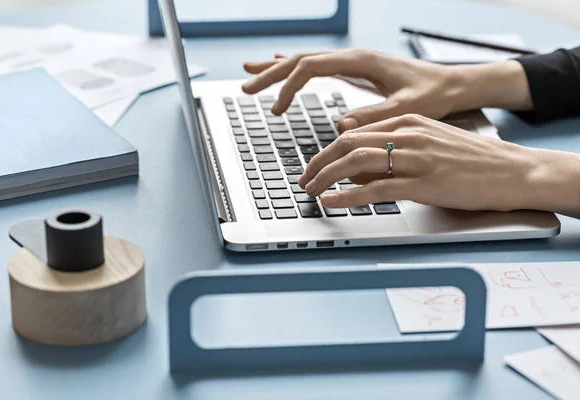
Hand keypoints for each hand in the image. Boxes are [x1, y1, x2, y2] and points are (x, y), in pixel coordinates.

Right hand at [242, 50, 532, 130]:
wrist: (452, 85)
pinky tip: (283, 66)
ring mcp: (353, 62)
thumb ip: (374, 116)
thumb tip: (341, 126)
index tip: (276, 108)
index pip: (311, 66)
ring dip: (277, 67)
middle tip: (246, 87)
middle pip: (301, 58)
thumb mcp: (407, 110)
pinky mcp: (355, 70)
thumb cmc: (433, 95)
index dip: (288, 85)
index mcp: (361, 62)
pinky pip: (318, 65)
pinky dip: (296, 67)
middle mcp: (353, 57)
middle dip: (271, 73)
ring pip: (306, 58)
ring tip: (251, 73)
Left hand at [298, 114, 542, 211]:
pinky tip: (333, 201)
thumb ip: (394, 152)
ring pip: (356, 161)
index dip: (328, 150)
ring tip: (311, 190)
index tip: (315, 165)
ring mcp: (416, 158)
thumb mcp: (430, 144)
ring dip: (326, 176)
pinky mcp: (424, 183)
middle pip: (348, 143)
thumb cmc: (473, 160)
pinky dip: (349, 195)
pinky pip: (377, 188)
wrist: (513, 171)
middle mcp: (408, 134)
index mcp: (409, 121)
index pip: (355, 131)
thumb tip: (357, 170)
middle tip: (304, 179)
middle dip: (319, 162)